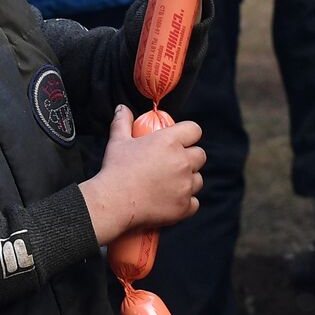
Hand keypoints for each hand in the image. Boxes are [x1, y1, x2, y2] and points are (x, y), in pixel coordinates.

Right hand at [79, 105, 205, 244]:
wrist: (113, 202)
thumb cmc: (116, 169)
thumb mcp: (118, 141)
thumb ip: (123, 122)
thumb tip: (122, 107)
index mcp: (169, 141)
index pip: (195, 130)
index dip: (188, 135)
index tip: (179, 141)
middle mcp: (182, 161)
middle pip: (200, 155)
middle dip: (190, 158)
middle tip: (172, 164)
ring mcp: (185, 185)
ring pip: (198, 179)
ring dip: (188, 180)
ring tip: (169, 184)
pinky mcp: (184, 206)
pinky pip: (194, 202)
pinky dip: (185, 202)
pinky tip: (171, 200)